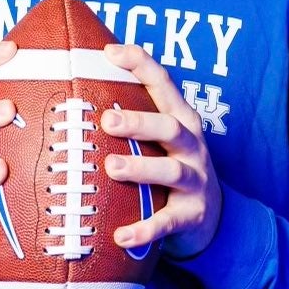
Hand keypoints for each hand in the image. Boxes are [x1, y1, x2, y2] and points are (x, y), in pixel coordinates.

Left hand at [99, 42, 221, 258]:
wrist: (213, 217)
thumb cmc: (171, 166)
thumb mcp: (159, 138)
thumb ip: (131, 114)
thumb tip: (75, 83)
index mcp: (180, 120)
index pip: (164, 84)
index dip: (140, 64)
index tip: (110, 51)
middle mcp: (192, 146)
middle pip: (170, 127)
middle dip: (140, 121)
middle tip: (106, 119)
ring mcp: (195, 181)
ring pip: (172, 171)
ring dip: (141, 168)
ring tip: (111, 167)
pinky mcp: (192, 216)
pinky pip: (168, 222)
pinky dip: (145, 230)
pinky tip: (121, 236)